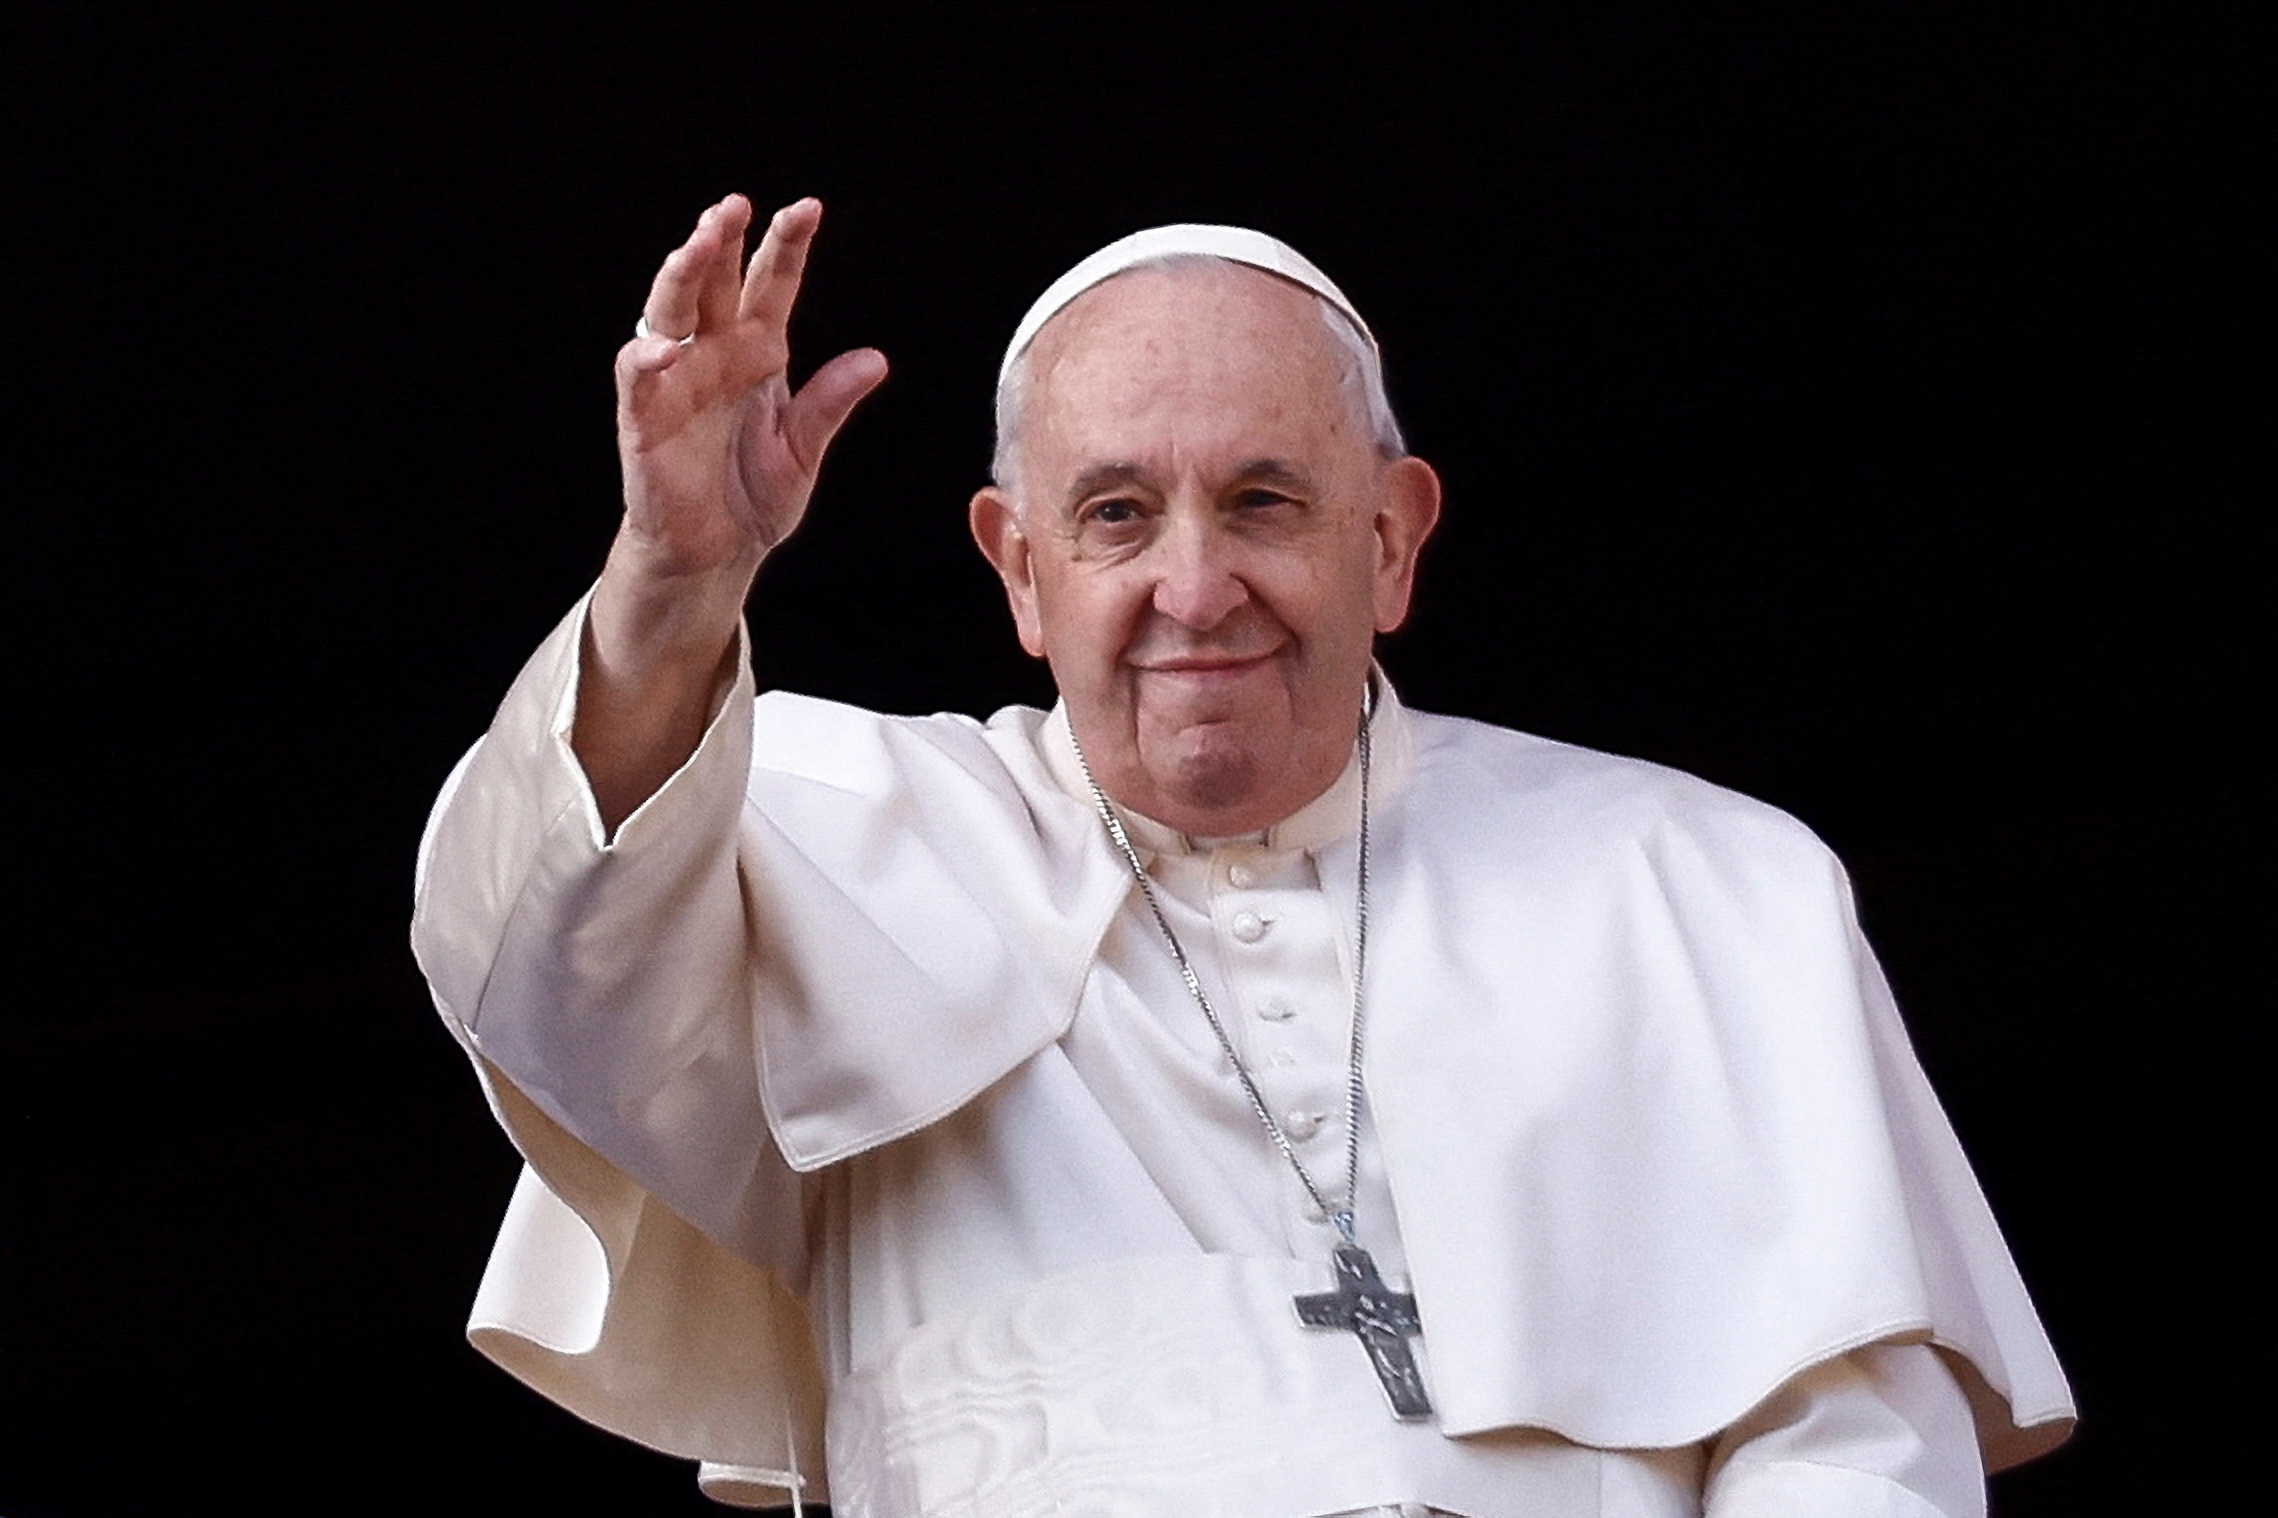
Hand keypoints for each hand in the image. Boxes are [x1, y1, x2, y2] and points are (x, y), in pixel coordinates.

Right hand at [613, 194, 887, 582]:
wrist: (715, 556)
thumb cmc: (751, 495)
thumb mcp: (803, 449)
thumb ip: (830, 404)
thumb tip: (876, 359)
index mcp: (754, 353)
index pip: (769, 287)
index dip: (786, 248)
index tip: (808, 209)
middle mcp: (712, 355)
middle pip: (712, 283)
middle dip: (722, 240)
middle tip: (736, 205)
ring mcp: (675, 383)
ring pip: (669, 313)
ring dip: (682, 276)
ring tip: (700, 243)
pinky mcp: (643, 420)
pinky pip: (638, 379)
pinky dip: (647, 359)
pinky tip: (665, 345)